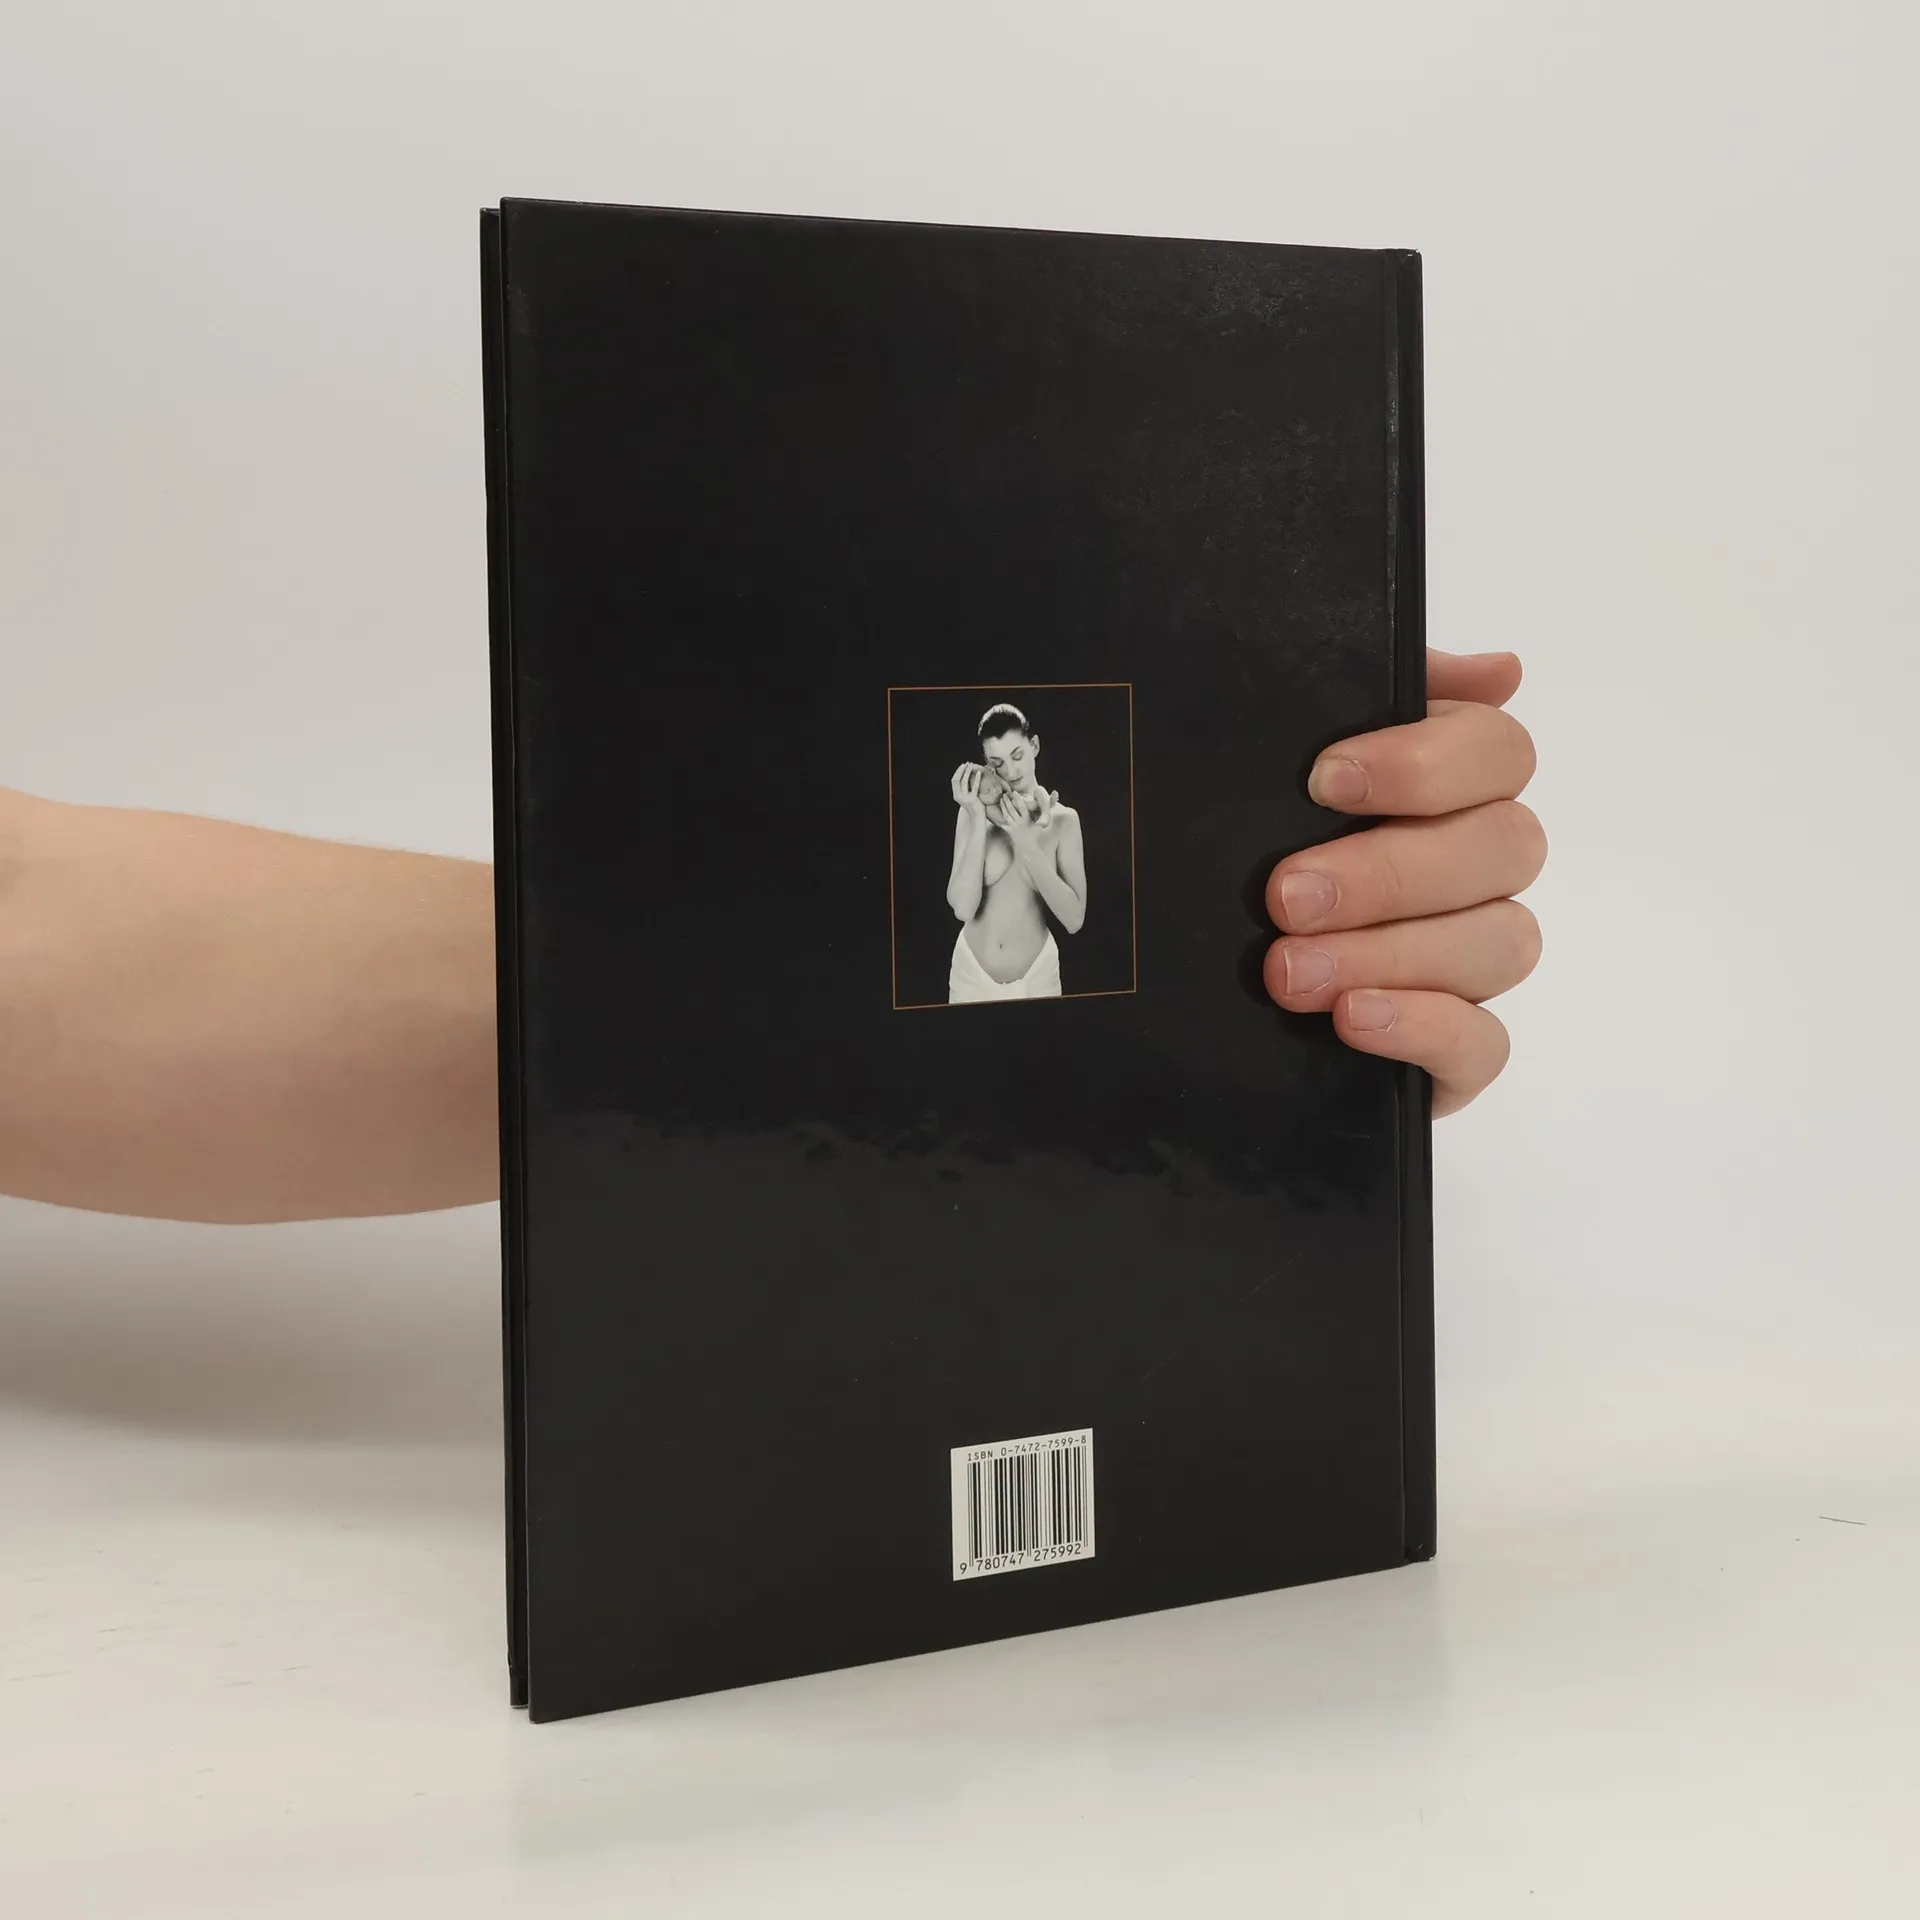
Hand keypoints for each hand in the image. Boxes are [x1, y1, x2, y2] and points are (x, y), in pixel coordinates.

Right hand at [951, 762, 985, 817]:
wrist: (977, 817)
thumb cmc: (974, 806)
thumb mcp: (966, 796)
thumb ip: (965, 789)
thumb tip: (967, 776)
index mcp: (956, 795)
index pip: (954, 781)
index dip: (958, 772)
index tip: (963, 765)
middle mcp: (958, 796)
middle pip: (956, 780)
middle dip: (961, 770)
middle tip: (967, 763)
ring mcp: (965, 798)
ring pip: (963, 782)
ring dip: (967, 772)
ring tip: (971, 766)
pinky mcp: (972, 799)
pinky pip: (974, 787)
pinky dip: (976, 779)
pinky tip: (979, 773)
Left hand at [989, 790, 1039, 846]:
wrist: (1029, 848)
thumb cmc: (1036, 835)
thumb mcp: (1041, 824)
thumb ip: (1043, 814)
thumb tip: (1049, 803)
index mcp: (1027, 821)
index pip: (1022, 808)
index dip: (1018, 800)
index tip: (1015, 793)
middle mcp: (1019, 823)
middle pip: (1012, 810)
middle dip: (1008, 801)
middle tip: (1005, 794)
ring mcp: (1013, 828)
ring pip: (1007, 815)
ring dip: (1003, 807)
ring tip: (1001, 799)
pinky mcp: (1009, 832)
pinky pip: (1002, 825)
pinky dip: (998, 820)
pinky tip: (993, 814)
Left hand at [1263, 649, 1544, 1115]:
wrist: (1162, 985)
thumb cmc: (1229, 851)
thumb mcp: (1265, 761)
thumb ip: (1359, 696)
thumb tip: (1500, 671)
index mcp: (1442, 786)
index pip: (1498, 751)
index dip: (1426, 763)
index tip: (1323, 780)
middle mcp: (1473, 869)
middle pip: (1505, 847)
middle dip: (1391, 871)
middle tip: (1284, 895)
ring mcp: (1469, 962)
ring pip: (1501, 942)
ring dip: (1393, 952)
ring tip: (1288, 973)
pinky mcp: (1451, 1052)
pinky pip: (1484, 1044)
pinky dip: (1425, 1027)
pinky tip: (1354, 1019)